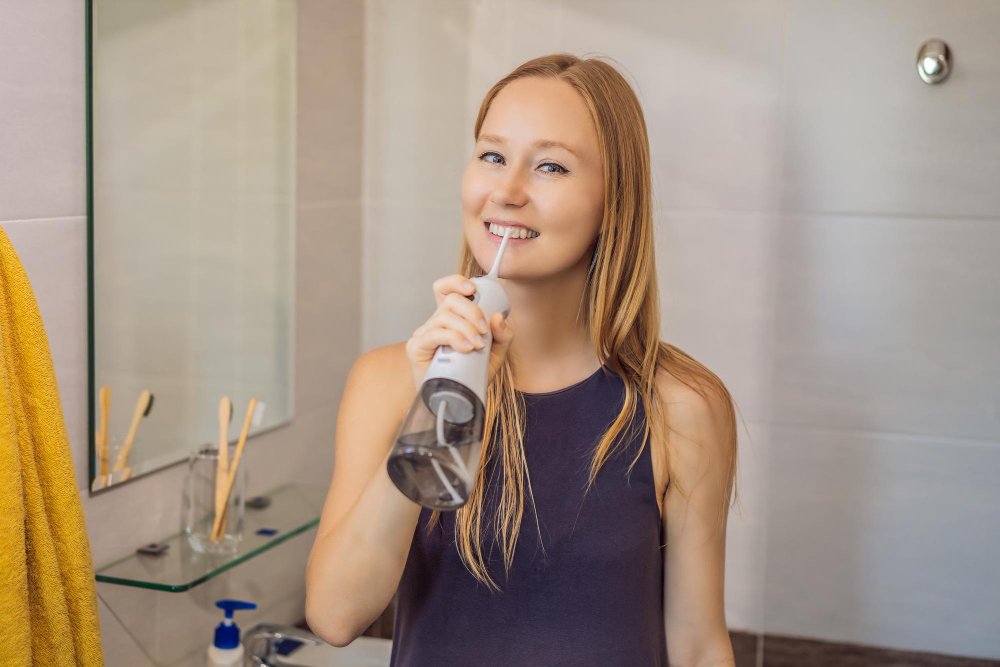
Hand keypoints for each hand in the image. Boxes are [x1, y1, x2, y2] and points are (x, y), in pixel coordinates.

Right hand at [405, 274, 513, 389]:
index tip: (472, 290)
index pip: (445, 289)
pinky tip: (465, 349)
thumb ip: (502, 336)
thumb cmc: (471, 376)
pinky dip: (453, 337)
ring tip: (477, 345)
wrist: (454, 403)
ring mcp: (424, 334)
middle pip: (449, 300)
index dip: (456, 282)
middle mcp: (435, 322)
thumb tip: (497, 317)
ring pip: (444, 316)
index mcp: (451, 319)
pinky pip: (435, 334)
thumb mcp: (495, 355)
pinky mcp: (416, 348)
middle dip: (471, 310)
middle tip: (483, 330)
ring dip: (466, 328)